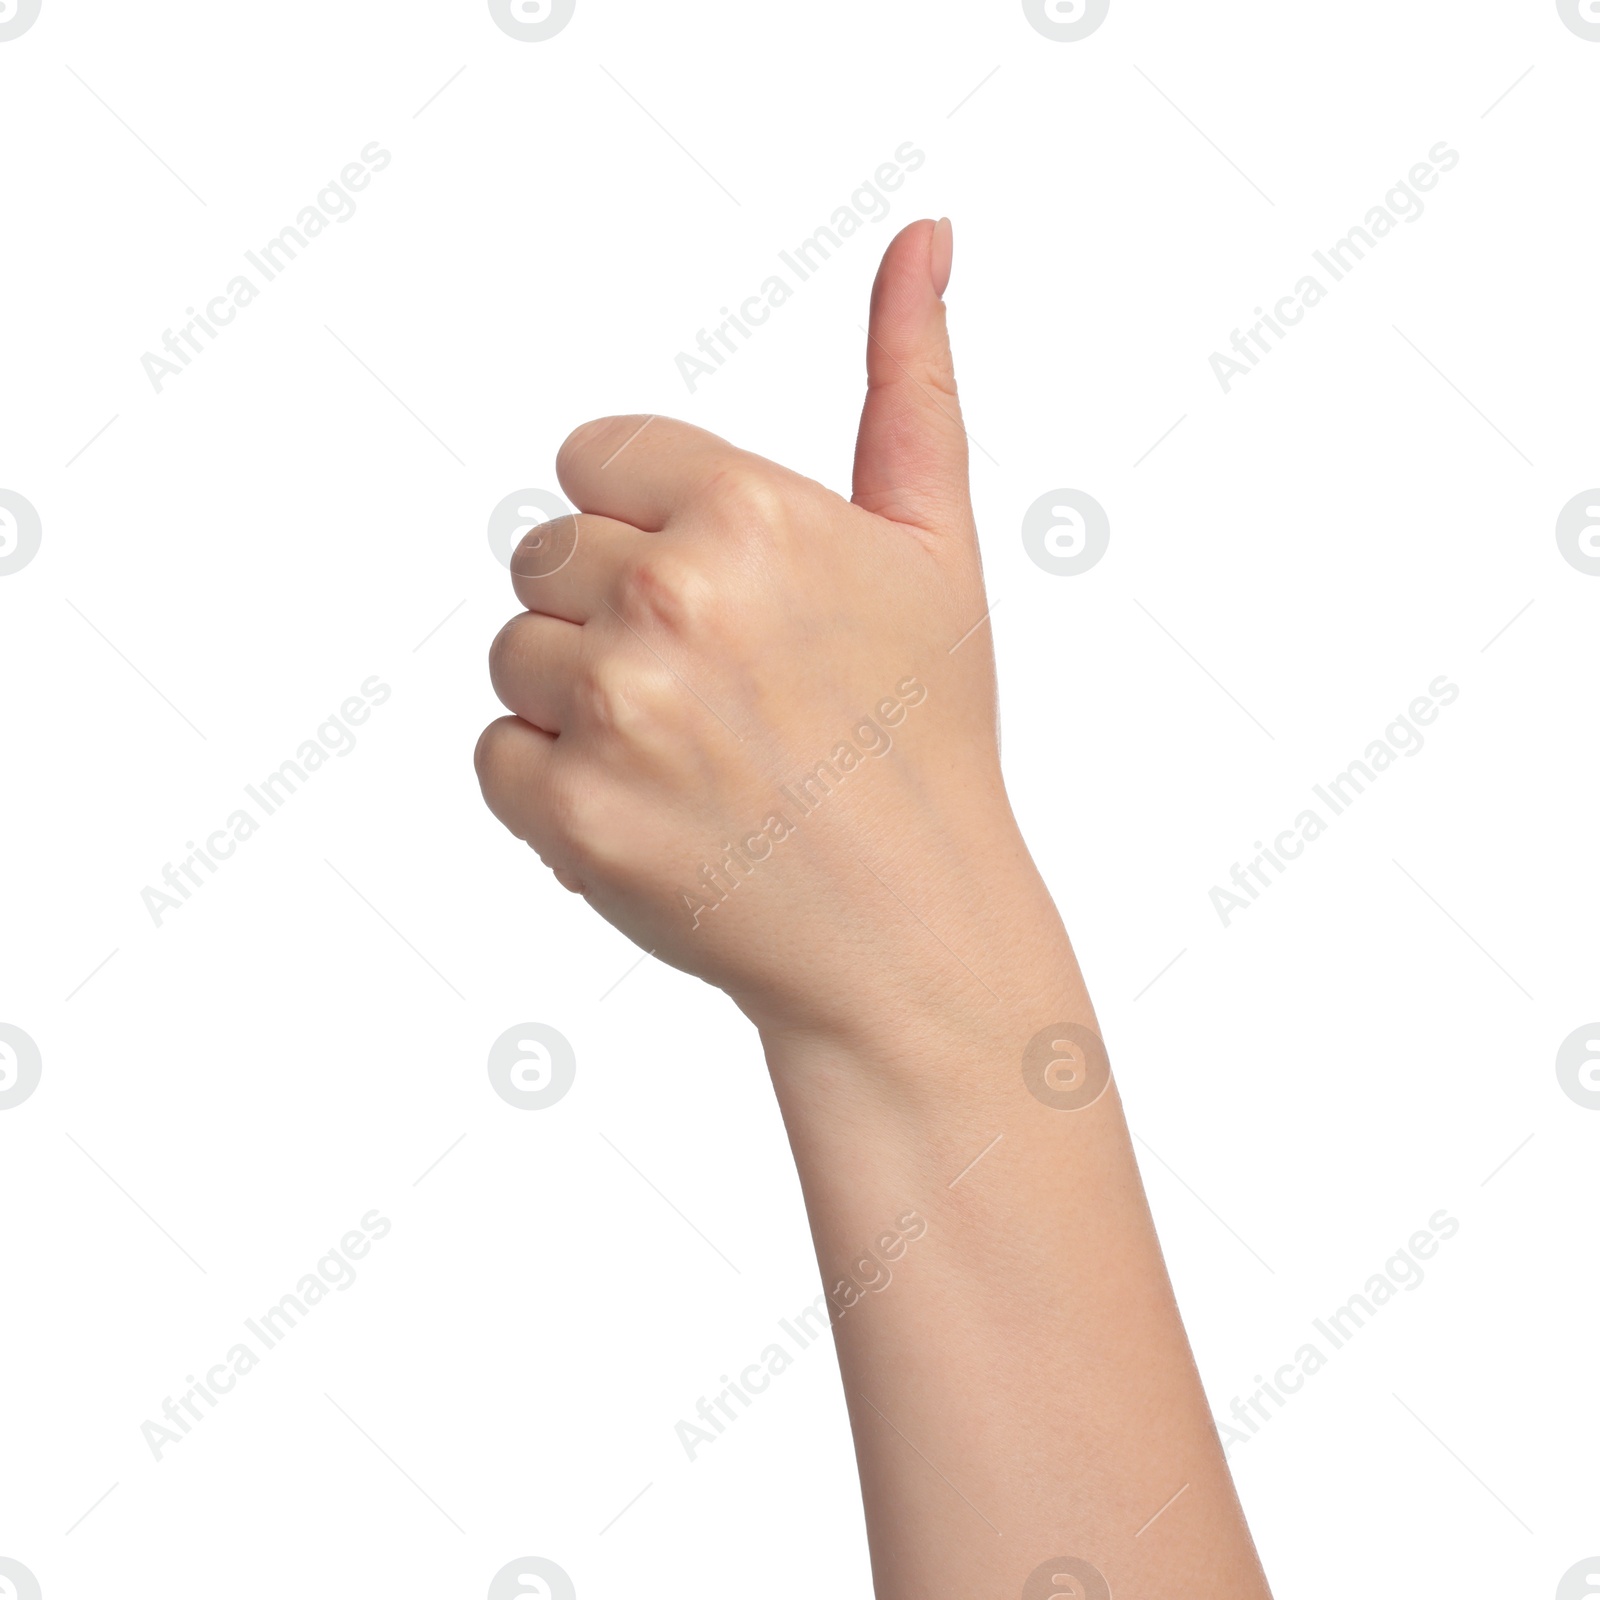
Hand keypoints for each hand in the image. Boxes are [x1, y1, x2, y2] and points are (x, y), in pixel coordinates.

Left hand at [476, 219, 1053, 1053]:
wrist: (912, 926)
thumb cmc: (923, 735)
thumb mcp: (934, 544)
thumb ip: (908, 381)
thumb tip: (923, 239)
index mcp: (747, 510)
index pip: (593, 458)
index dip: (648, 525)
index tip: (715, 594)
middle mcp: (672, 597)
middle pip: (543, 553)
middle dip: (610, 610)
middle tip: (713, 688)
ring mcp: (615, 711)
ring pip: (515, 655)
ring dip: (580, 701)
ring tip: (688, 754)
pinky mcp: (569, 815)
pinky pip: (497, 756)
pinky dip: (556, 787)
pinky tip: (652, 808)